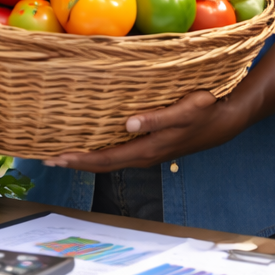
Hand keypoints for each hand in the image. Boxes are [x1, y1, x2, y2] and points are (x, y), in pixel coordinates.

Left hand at [42, 90, 237, 171]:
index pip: (106, 159)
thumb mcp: (185, 110)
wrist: (226, 121)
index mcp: (148, 148)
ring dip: (85, 159)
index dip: (80, 159)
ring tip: (63, 154)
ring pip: (110, 161)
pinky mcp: (151, 147)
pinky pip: (119, 154)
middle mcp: (144, 155)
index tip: (57, 157)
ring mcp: (148, 153)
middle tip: (47, 158)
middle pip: (103, 164)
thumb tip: (128, 125)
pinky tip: (93, 146)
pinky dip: (100, 153)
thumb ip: (157, 119)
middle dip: (75, 162)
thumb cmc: (206, 111)